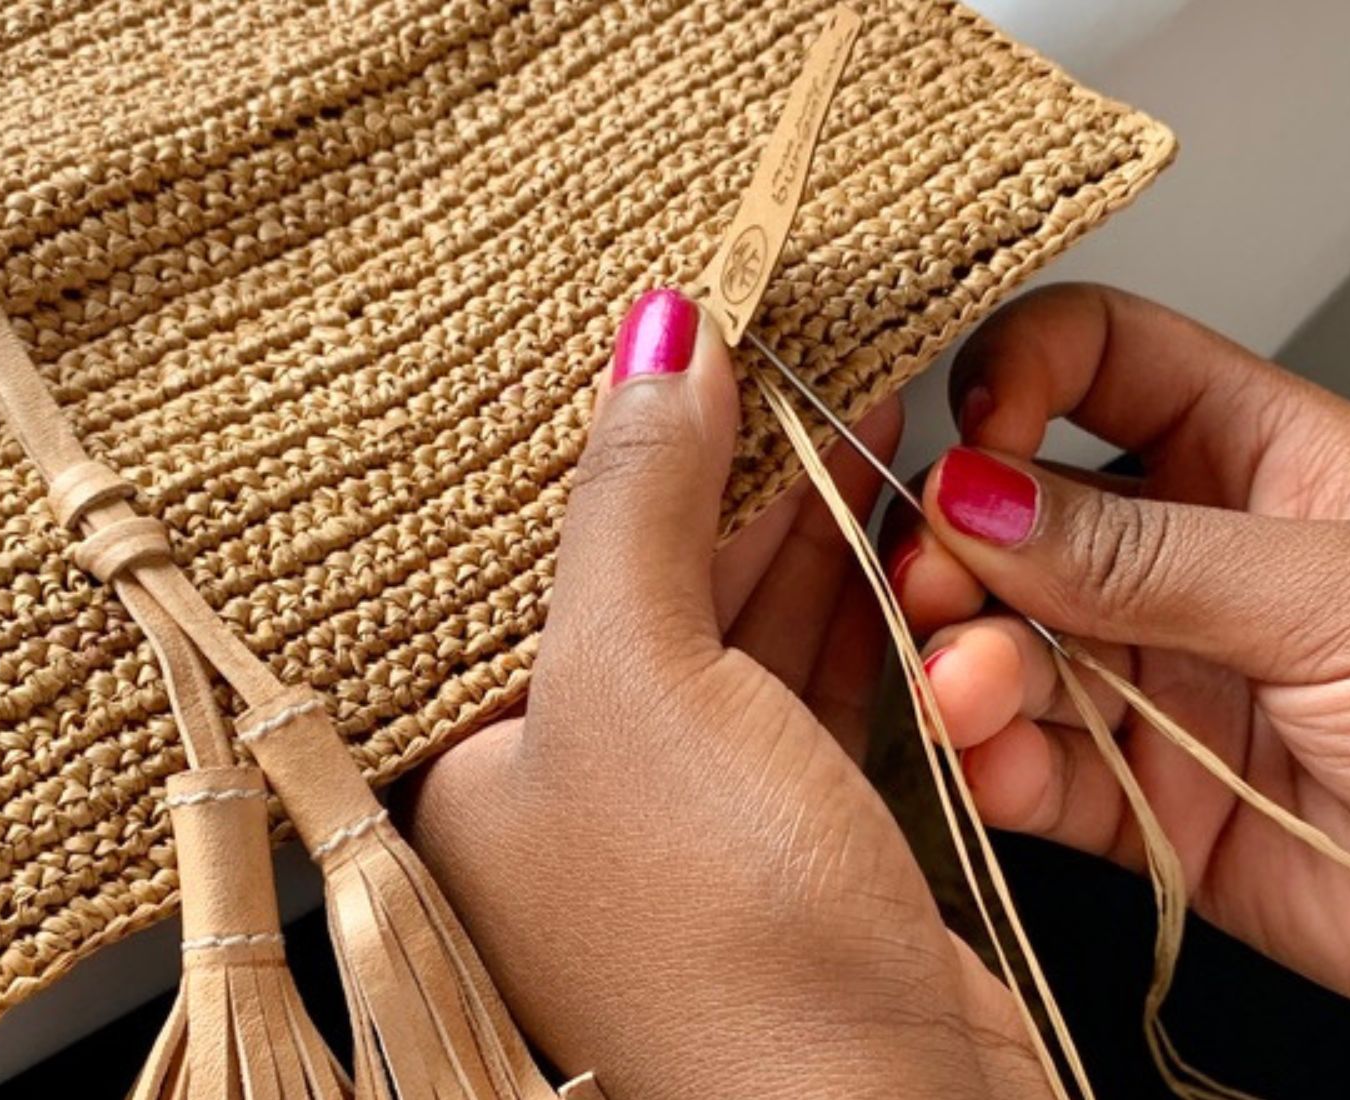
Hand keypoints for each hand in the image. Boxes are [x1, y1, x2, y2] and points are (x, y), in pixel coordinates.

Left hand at [404, 290, 1050, 1099]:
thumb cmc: (724, 951)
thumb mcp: (640, 687)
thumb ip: (634, 506)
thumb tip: (652, 342)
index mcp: (467, 766)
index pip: (514, 559)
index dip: (587, 443)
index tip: (658, 340)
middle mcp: (564, 794)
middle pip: (632, 582)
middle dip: (711, 465)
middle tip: (776, 342)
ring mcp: (683, 818)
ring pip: (730, 629)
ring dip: (795, 517)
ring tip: (849, 394)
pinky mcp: (790, 835)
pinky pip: (803, 684)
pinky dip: (844, 597)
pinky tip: (882, 514)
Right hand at [888, 283, 1349, 1038]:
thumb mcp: (1346, 596)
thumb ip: (1144, 554)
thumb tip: (973, 492)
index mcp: (1258, 452)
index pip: (1097, 360)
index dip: (1016, 376)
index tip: (973, 441)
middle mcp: (1190, 558)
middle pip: (1018, 512)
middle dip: (956, 544)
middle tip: (933, 584)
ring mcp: (1162, 680)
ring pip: (1007, 645)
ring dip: (964, 661)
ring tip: (969, 688)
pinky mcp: (1147, 800)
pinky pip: (1031, 768)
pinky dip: (990, 765)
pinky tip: (990, 761)